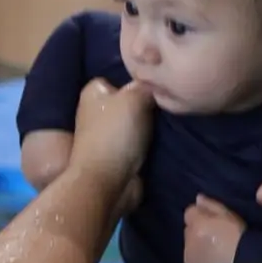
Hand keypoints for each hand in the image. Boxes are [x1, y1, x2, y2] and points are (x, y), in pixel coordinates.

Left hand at [67, 77, 154, 208]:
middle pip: (129, 101)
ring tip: (168, 123)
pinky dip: (149, 144)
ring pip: (136, 122)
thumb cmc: (115, 134)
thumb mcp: (134, 97)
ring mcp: (106, 136)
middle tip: (166, 105)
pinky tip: (163, 141)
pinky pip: (139, 142)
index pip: (118, 78)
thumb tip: (155, 84)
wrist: (107, 183)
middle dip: (146, 104)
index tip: (155, 87)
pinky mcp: (117, 156)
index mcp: (93, 92)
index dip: (137, 82)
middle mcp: (96, 111)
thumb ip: (146, 86)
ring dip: (150, 126)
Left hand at [183, 196, 246, 262]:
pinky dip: (201, 261)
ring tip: (217, 254)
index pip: (190, 211)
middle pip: (189, 230)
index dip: (202, 215)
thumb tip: (198, 198)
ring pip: (191, 247)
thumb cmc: (243, 243)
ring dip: (200, 247)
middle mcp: (189, 241)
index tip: (215, 221)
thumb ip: (214, 206)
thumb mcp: (233, 218)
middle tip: (218, 237)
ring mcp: (189, 259)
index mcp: (198, 224)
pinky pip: (194, 262)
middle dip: (199, 231)